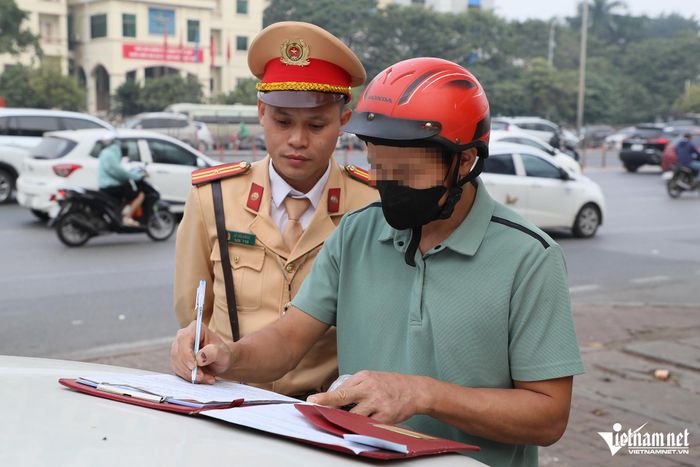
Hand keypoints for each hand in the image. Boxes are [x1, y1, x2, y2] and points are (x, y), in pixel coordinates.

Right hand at [170, 321, 234, 383]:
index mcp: (195, 328)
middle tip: (202, 377)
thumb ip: (214, 353)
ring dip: (190, 375)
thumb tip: (199, 357)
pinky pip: (177, 370)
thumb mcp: (223, 353)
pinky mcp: (176, 359)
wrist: (219, 361)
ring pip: (177, 364)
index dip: (186, 354)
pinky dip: (188, 377)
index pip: (184, 340)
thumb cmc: (221, 354)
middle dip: (189, 369)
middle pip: (178, 353)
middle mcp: (183, 336)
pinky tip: (201, 379)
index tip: (193, 366)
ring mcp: (177, 348)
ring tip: (206, 378)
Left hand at [307, 371, 430, 423]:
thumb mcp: (372, 378)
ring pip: (355, 416)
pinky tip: (358, 427)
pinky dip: (361, 427)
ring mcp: (378, 403)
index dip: (325, 397)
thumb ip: (355, 385)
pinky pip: (368, 425)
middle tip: (315, 407)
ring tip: (341, 423)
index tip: (312, 401)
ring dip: (346, 421)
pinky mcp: (386, 417)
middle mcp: (370, 388)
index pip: (341, 388)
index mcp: (365, 377)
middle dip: (328, 404)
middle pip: (344, 398)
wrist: (416, 390)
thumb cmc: (391, 385)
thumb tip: (335, 398)